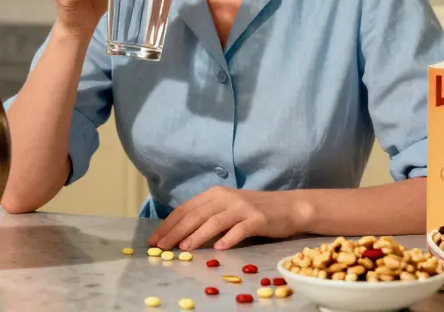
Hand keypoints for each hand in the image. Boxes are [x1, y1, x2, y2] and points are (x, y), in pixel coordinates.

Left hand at [147, 188, 305, 251]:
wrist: (288, 207)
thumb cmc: (254, 211)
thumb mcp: (227, 209)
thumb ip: (208, 217)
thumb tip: (181, 235)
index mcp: (215, 194)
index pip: (186, 209)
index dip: (169, 224)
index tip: (155, 239)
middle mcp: (226, 198)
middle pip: (196, 215)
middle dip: (176, 231)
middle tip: (161, 246)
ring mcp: (242, 208)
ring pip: (215, 221)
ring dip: (198, 235)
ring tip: (184, 247)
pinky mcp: (257, 219)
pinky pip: (240, 229)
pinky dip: (229, 238)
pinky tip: (219, 249)